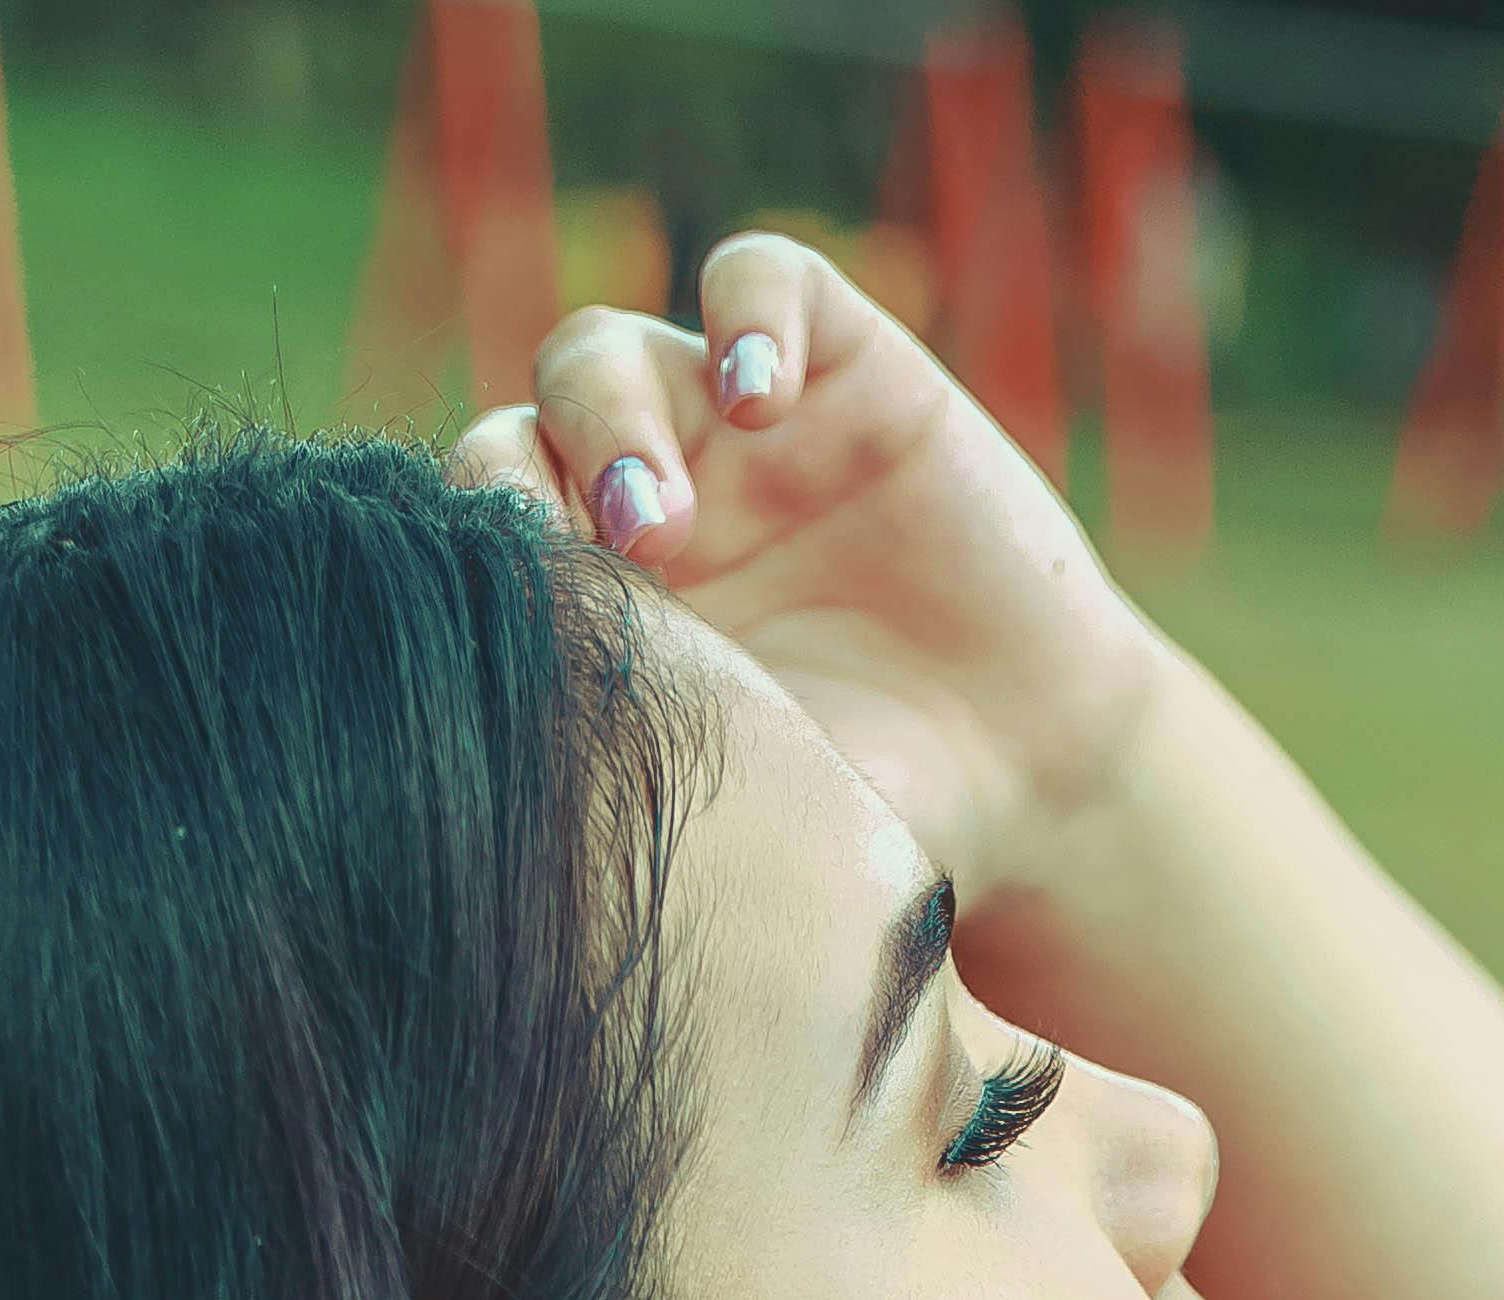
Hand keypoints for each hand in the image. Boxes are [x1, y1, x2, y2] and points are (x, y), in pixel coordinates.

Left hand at [451, 234, 1160, 903]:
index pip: (483, 526)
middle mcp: (648, 501)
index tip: (519, 620)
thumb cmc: (870, 817)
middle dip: (548, 477)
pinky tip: (764, 392)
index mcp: (596, 603)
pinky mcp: (842, 362)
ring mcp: (736, 428)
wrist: (1030, 782)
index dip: (477, 546)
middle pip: (533, 427)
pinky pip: (762, 277)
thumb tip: (473, 808)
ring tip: (669, 515)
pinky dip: (748, 312)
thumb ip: (613, 763)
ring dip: (616, 414)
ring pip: (612, 350)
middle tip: (621, 563)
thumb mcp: (726, 812)